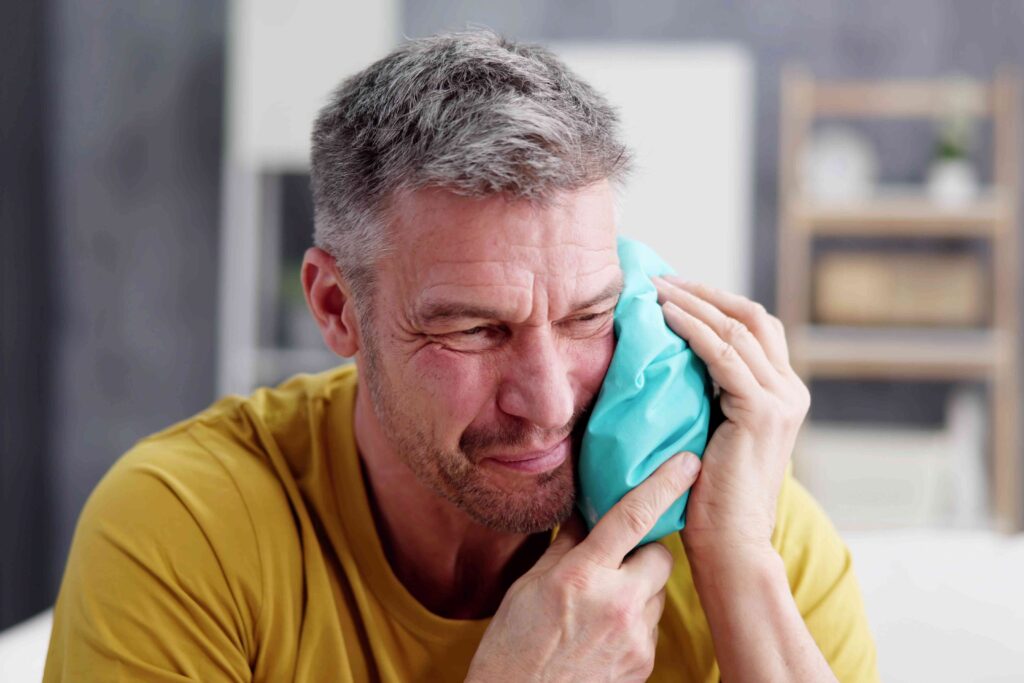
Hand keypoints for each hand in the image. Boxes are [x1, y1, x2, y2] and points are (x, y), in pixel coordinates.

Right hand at [465, 452, 701, 682]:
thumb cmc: (513, 647)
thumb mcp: (529, 586)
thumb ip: (565, 546)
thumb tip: (586, 514)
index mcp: (582, 575)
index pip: (632, 517)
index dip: (663, 484)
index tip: (687, 461)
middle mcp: (617, 604)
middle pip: (660, 556)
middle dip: (645, 551)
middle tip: (616, 561)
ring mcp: (635, 638)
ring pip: (656, 592)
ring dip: (638, 589)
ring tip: (600, 607)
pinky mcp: (644, 664)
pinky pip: (651, 626)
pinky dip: (634, 621)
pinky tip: (603, 633)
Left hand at [652, 276, 809, 560]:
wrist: (731, 544)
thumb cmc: (710, 496)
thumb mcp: (712, 430)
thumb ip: (709, 394)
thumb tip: (672, 358)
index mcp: (784, 392)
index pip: (755, 327)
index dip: (714, 301)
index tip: (672, 288)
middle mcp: (791, 390)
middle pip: (751, 316)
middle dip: (703, 292)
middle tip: (659, 280)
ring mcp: (782, 400)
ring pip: (738, 329)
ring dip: (693, 303)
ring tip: (654, 290)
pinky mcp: (762, 412)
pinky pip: (725, 355)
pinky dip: (694, 330)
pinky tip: (667, 317)